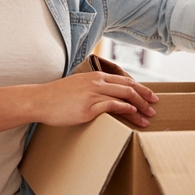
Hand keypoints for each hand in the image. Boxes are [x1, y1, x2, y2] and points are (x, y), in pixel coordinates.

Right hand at [37, 72, 158, 127]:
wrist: (40, 100)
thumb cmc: (58, 95)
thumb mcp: (79, 85)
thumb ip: (94, 87)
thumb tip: (107, 95)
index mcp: (96, 76)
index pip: (124, 80)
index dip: (140, 88)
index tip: (151, 96)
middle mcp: (96, 82)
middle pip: (128, 87)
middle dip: (145, 97)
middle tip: (154, 106)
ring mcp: (92, 94)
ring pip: (123, 96)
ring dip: (139, 107)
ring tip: (147, 118)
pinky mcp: (87, 108)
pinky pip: (111, 105)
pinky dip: (125, 109)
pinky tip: (132, 114)